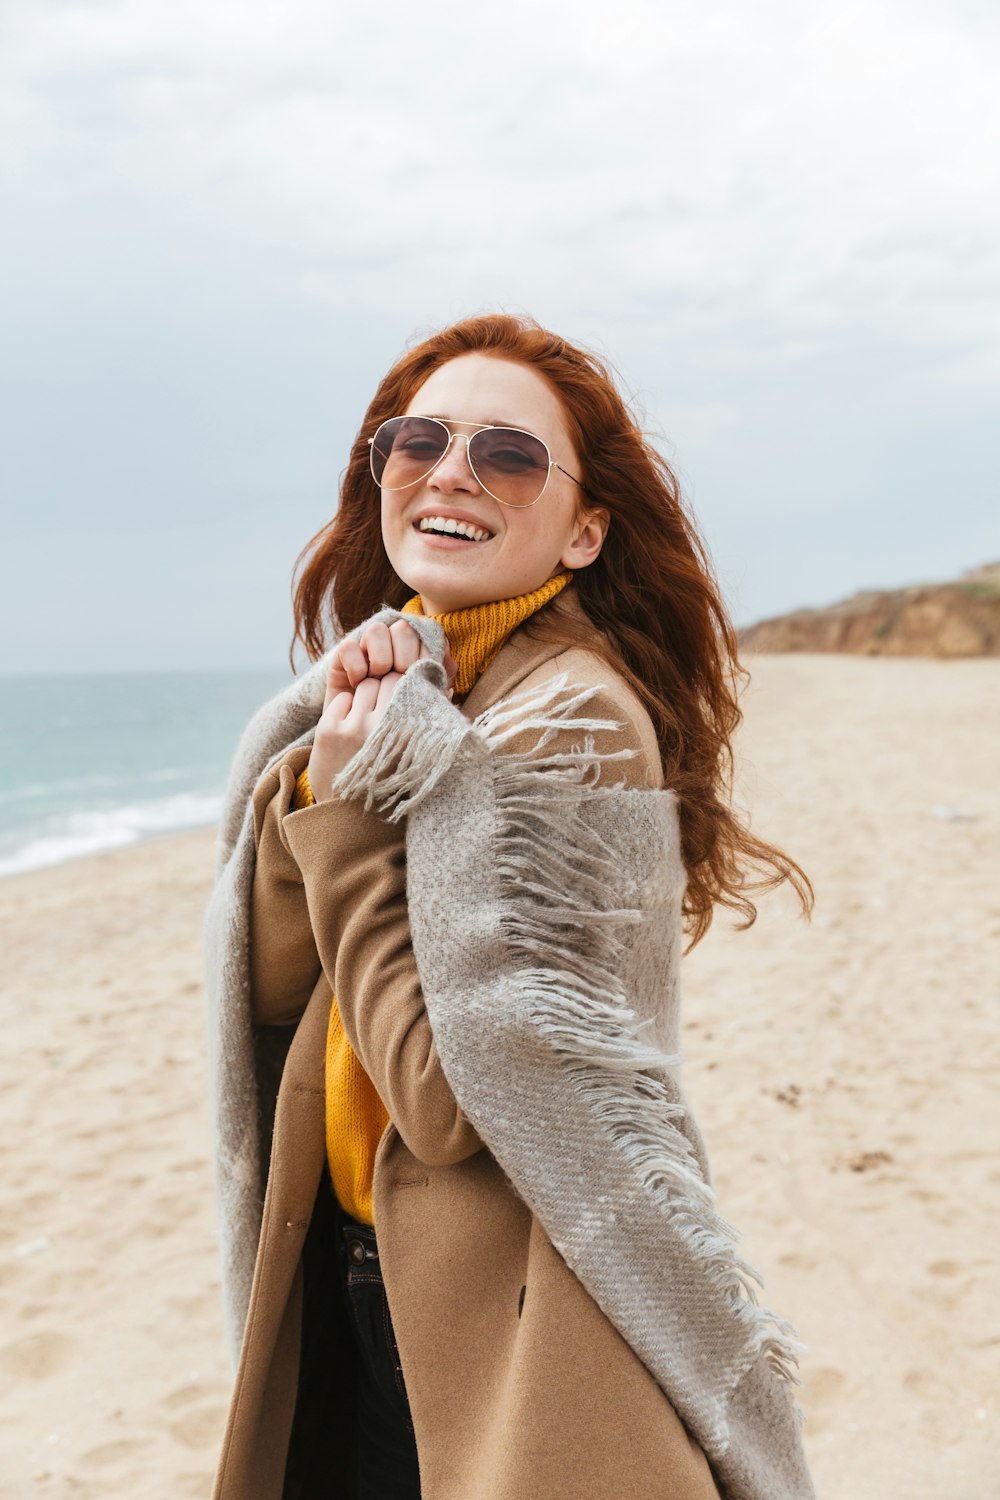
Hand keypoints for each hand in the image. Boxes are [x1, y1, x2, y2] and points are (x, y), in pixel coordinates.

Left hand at [308, 620, 456, 800]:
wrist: (348, 816)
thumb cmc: (389, 780)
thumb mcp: (415, 754)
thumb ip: (433, 719)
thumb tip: (447, 683)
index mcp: (409, 736)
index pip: (409, 684)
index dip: (406, 687)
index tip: (404, 695)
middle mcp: (383, 730)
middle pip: (386, 680)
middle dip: (386, 688)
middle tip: (384, 705)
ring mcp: (353, 729)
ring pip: (365, 685)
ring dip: (366, 696)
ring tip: (368, 716)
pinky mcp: (329, 731)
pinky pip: (343, 698)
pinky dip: (346, 707)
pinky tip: (349, 725)